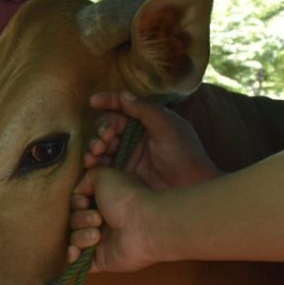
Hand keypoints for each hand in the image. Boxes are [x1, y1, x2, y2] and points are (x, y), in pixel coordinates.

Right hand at [67, 167, 162, 272]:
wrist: (142, 225)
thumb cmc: (125, 197)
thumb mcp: (103, 176)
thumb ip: (86, 179)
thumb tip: (77, 193)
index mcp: (104, 202)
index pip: (78, 204)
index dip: (77, 202)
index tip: (85, 201)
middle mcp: (103, 221)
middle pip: (74, 221)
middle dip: (81, 219)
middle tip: (98, 219)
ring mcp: (102, 242)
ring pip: (75, 239)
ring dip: (81, 235)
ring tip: (97, 235)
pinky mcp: (101, 259)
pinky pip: (79, 261)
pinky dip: (73, 256)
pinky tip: (75, 252)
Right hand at [83, 91, 217, 187]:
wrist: (191, 189)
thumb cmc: (186, 155)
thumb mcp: (169, 128)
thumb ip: (146, 111)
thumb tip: (123, 96)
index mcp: (146, 121)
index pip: (123, 107)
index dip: (108, 102)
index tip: (94, 101)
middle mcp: (134, 136)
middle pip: (108, 126)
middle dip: (102, 129)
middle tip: (105, 138)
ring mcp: (127, 156)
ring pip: (102, 145)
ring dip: (95, 145)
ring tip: (97, 151)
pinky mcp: (122, 174)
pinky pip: (102, 165)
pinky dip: (93, 162)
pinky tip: (91, 163)